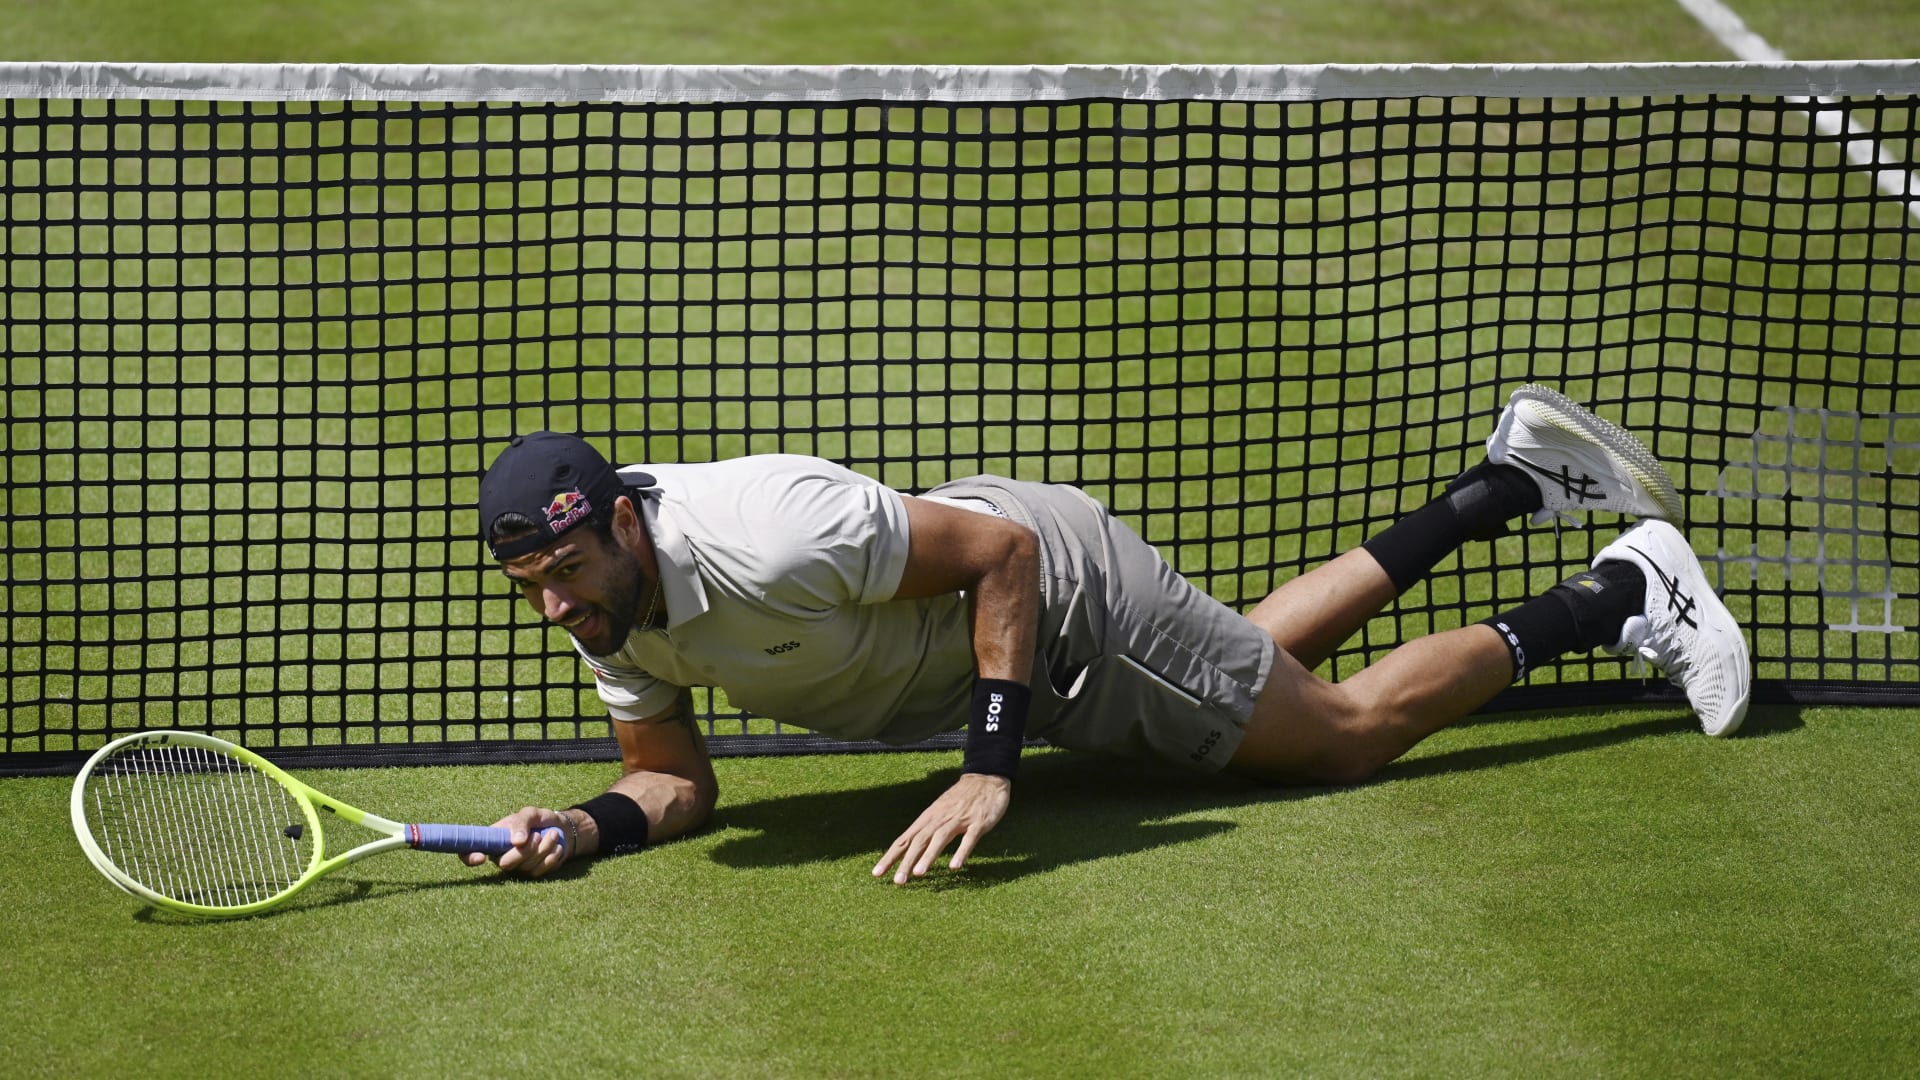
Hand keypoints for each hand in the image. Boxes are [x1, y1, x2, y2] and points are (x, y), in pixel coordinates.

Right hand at [464, 806, 570, 877]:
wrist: (562, 828)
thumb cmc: (540, 820)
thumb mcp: (529, 813)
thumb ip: (521, 823)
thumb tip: (516, 842)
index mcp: (493, 840)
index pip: (469, 853)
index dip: (469, 858)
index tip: (481, 857)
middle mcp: (501, 857)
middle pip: (505, 864)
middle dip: (525, 850)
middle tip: (538, 835)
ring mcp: (517, 868)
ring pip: (526, 867)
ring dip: (544, 848)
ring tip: (553, 834)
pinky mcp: (532, 874)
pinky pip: (540, 871)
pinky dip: (552, 856)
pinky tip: (556, 847)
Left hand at [872, 773, 1011, 884]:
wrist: (986, 780)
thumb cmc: (959, 800)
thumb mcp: (938, 813)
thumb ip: (926, 831)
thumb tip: (909, 851)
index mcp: (928, 819)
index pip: (904, 840)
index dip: (890, 857)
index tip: (877, 873)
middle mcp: (939, 819)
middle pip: (919, 841)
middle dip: (907, 862)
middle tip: (897, 881)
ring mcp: (958, 820)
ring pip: (940, 839)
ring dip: (929, 856)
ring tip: (919, 873)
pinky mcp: (978, 823)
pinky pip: (968, 839)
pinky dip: (961, 852)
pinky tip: (955, 866)